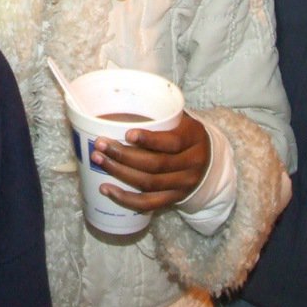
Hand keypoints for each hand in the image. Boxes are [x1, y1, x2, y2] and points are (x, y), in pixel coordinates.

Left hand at [90, 111, 209, 212]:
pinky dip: (125, 199)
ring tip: (98, 160)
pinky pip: (148, 204)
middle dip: (124, 155)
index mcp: (193, 138)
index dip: (149, 140)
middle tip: (101, 145)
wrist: (208, 162)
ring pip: (148, 183)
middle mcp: (191, 164)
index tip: (126, 133)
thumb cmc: (184, 134)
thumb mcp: (180, 119)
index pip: (172, 142)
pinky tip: (106, 189)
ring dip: (119, 172)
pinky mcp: (173, 199)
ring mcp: (183, 185)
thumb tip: (122, 102)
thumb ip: (160, 113)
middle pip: (155, 164)